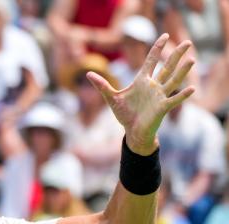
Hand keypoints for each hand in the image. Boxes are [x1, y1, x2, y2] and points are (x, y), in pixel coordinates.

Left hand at [87, 34, 194, 154]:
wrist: (132, 131)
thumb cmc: (124, 114)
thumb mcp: (112, 98)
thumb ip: (102, 85)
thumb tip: (88, 73)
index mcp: (142, 80)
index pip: (151, 60)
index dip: (157, 48)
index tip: (164, 35)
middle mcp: (154, 86)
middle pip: (167, 67)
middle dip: (176, 54)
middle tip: (188, 41)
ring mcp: (160, 96)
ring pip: (173, 80)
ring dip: (183, 71)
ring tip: (192, 59)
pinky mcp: (162, 108)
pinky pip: (174, 100)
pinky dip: (183, 95)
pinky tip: (192, 89)